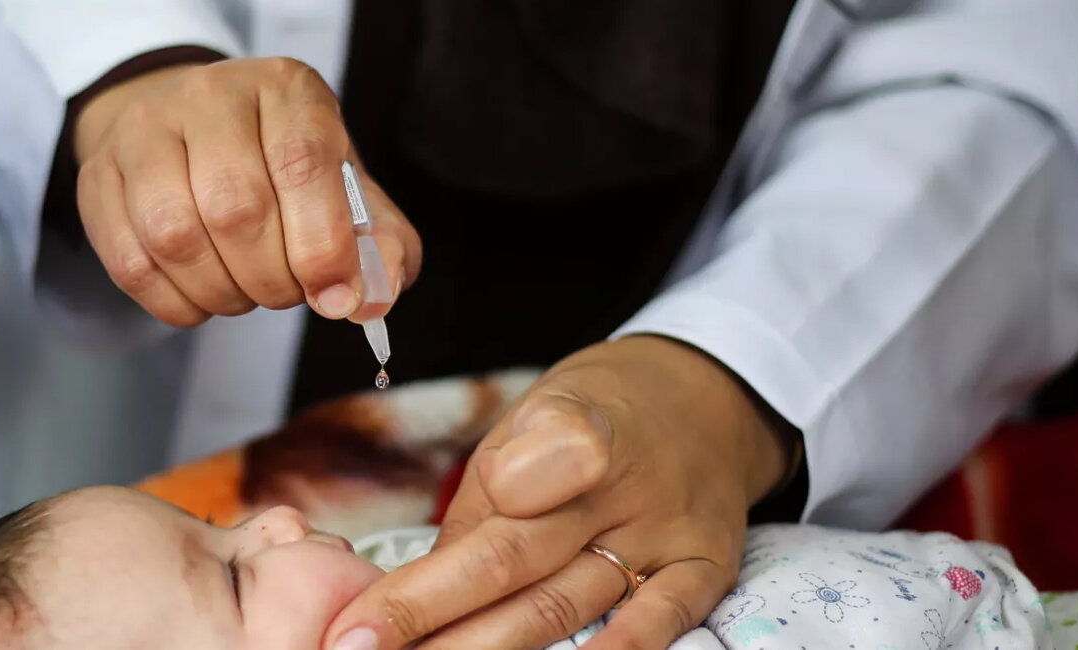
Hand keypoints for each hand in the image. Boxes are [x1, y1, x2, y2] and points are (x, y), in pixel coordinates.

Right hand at [71, 57, 420, 326]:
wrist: (192, 129)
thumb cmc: (281, 167)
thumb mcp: (346, 191)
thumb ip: (379, 245)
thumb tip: (368, 302)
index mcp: (284, 88)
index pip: (300, 162)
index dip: (321, 244)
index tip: (335, 294)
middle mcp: (209, 96)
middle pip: (235, 208)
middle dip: (271, 279)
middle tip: (286, 293)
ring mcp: (143, 131)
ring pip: (174, 235)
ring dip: (221, 292)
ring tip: (244, 293)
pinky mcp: (99, 177)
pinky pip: (130, 262)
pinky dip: (175, 301)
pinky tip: (201, 296)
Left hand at [323, 336, 792, 649]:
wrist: (713, 394)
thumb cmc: (602, 412)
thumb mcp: (535, 414)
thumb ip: (488, 496)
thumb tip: (426, 576)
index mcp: (560, 436)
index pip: (483, 512)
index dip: (421, 580)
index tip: (363, 621)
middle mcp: (613, 486)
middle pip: (508, 565)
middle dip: (427, 619)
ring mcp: (662, 531)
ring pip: (566, 604)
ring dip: (490, 647)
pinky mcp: (705, 565)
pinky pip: (665, 617)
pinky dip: (621, 649)